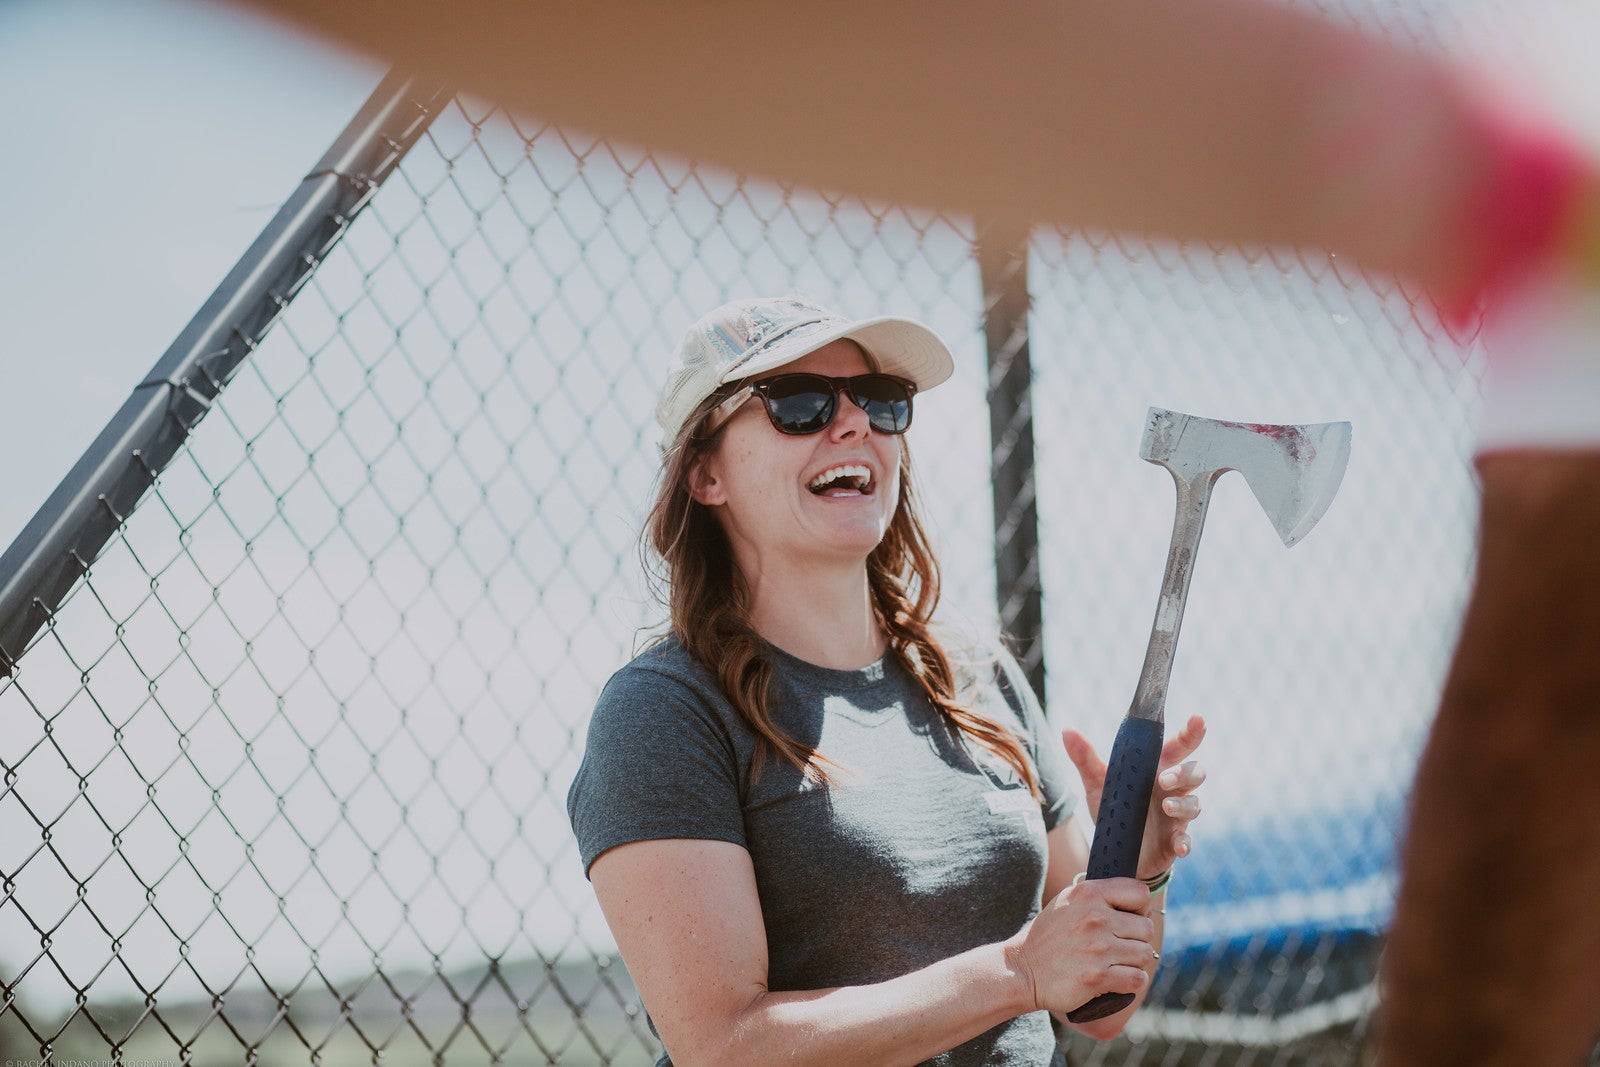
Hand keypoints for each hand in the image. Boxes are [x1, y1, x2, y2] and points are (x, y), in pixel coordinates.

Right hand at [1009, 876, 1156, 1012]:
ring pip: (1145, 954)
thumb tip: (1136, 901)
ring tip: (1114, 963)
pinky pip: (1138, 979)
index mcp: (1088, 894)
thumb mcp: (1067, 902)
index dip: (1140, 909)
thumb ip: (1098, 896)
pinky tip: (1116, 979)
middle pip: (1146, 928)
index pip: (1140, 893)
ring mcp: (1097, 948)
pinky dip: (1131, 982)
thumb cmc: (1048, 937)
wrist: (1022, 970)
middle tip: (1118, 947)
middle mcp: (1094, 918)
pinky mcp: (1098, 977)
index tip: (1127, 920)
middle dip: (1136, 939)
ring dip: (1134, 962)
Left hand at [1064, 715, 1206, 878]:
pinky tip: (1179, 846)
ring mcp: (1175, 816)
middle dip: (1186, 772)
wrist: (1114, 851)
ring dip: (1184, 804)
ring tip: (1167, 806)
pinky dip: (1185, 842)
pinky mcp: (1174, 840)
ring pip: (1194, 803)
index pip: (1178, 746)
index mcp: (1155, 769)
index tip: (1198, 719)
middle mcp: (1171, 789)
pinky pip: (1186, 840)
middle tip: (1164, 779)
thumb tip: (1066, 730)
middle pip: (1194, 772)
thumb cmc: (1114, 809)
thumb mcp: (1097, 784)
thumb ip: (1085, 758)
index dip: (1191, 732)